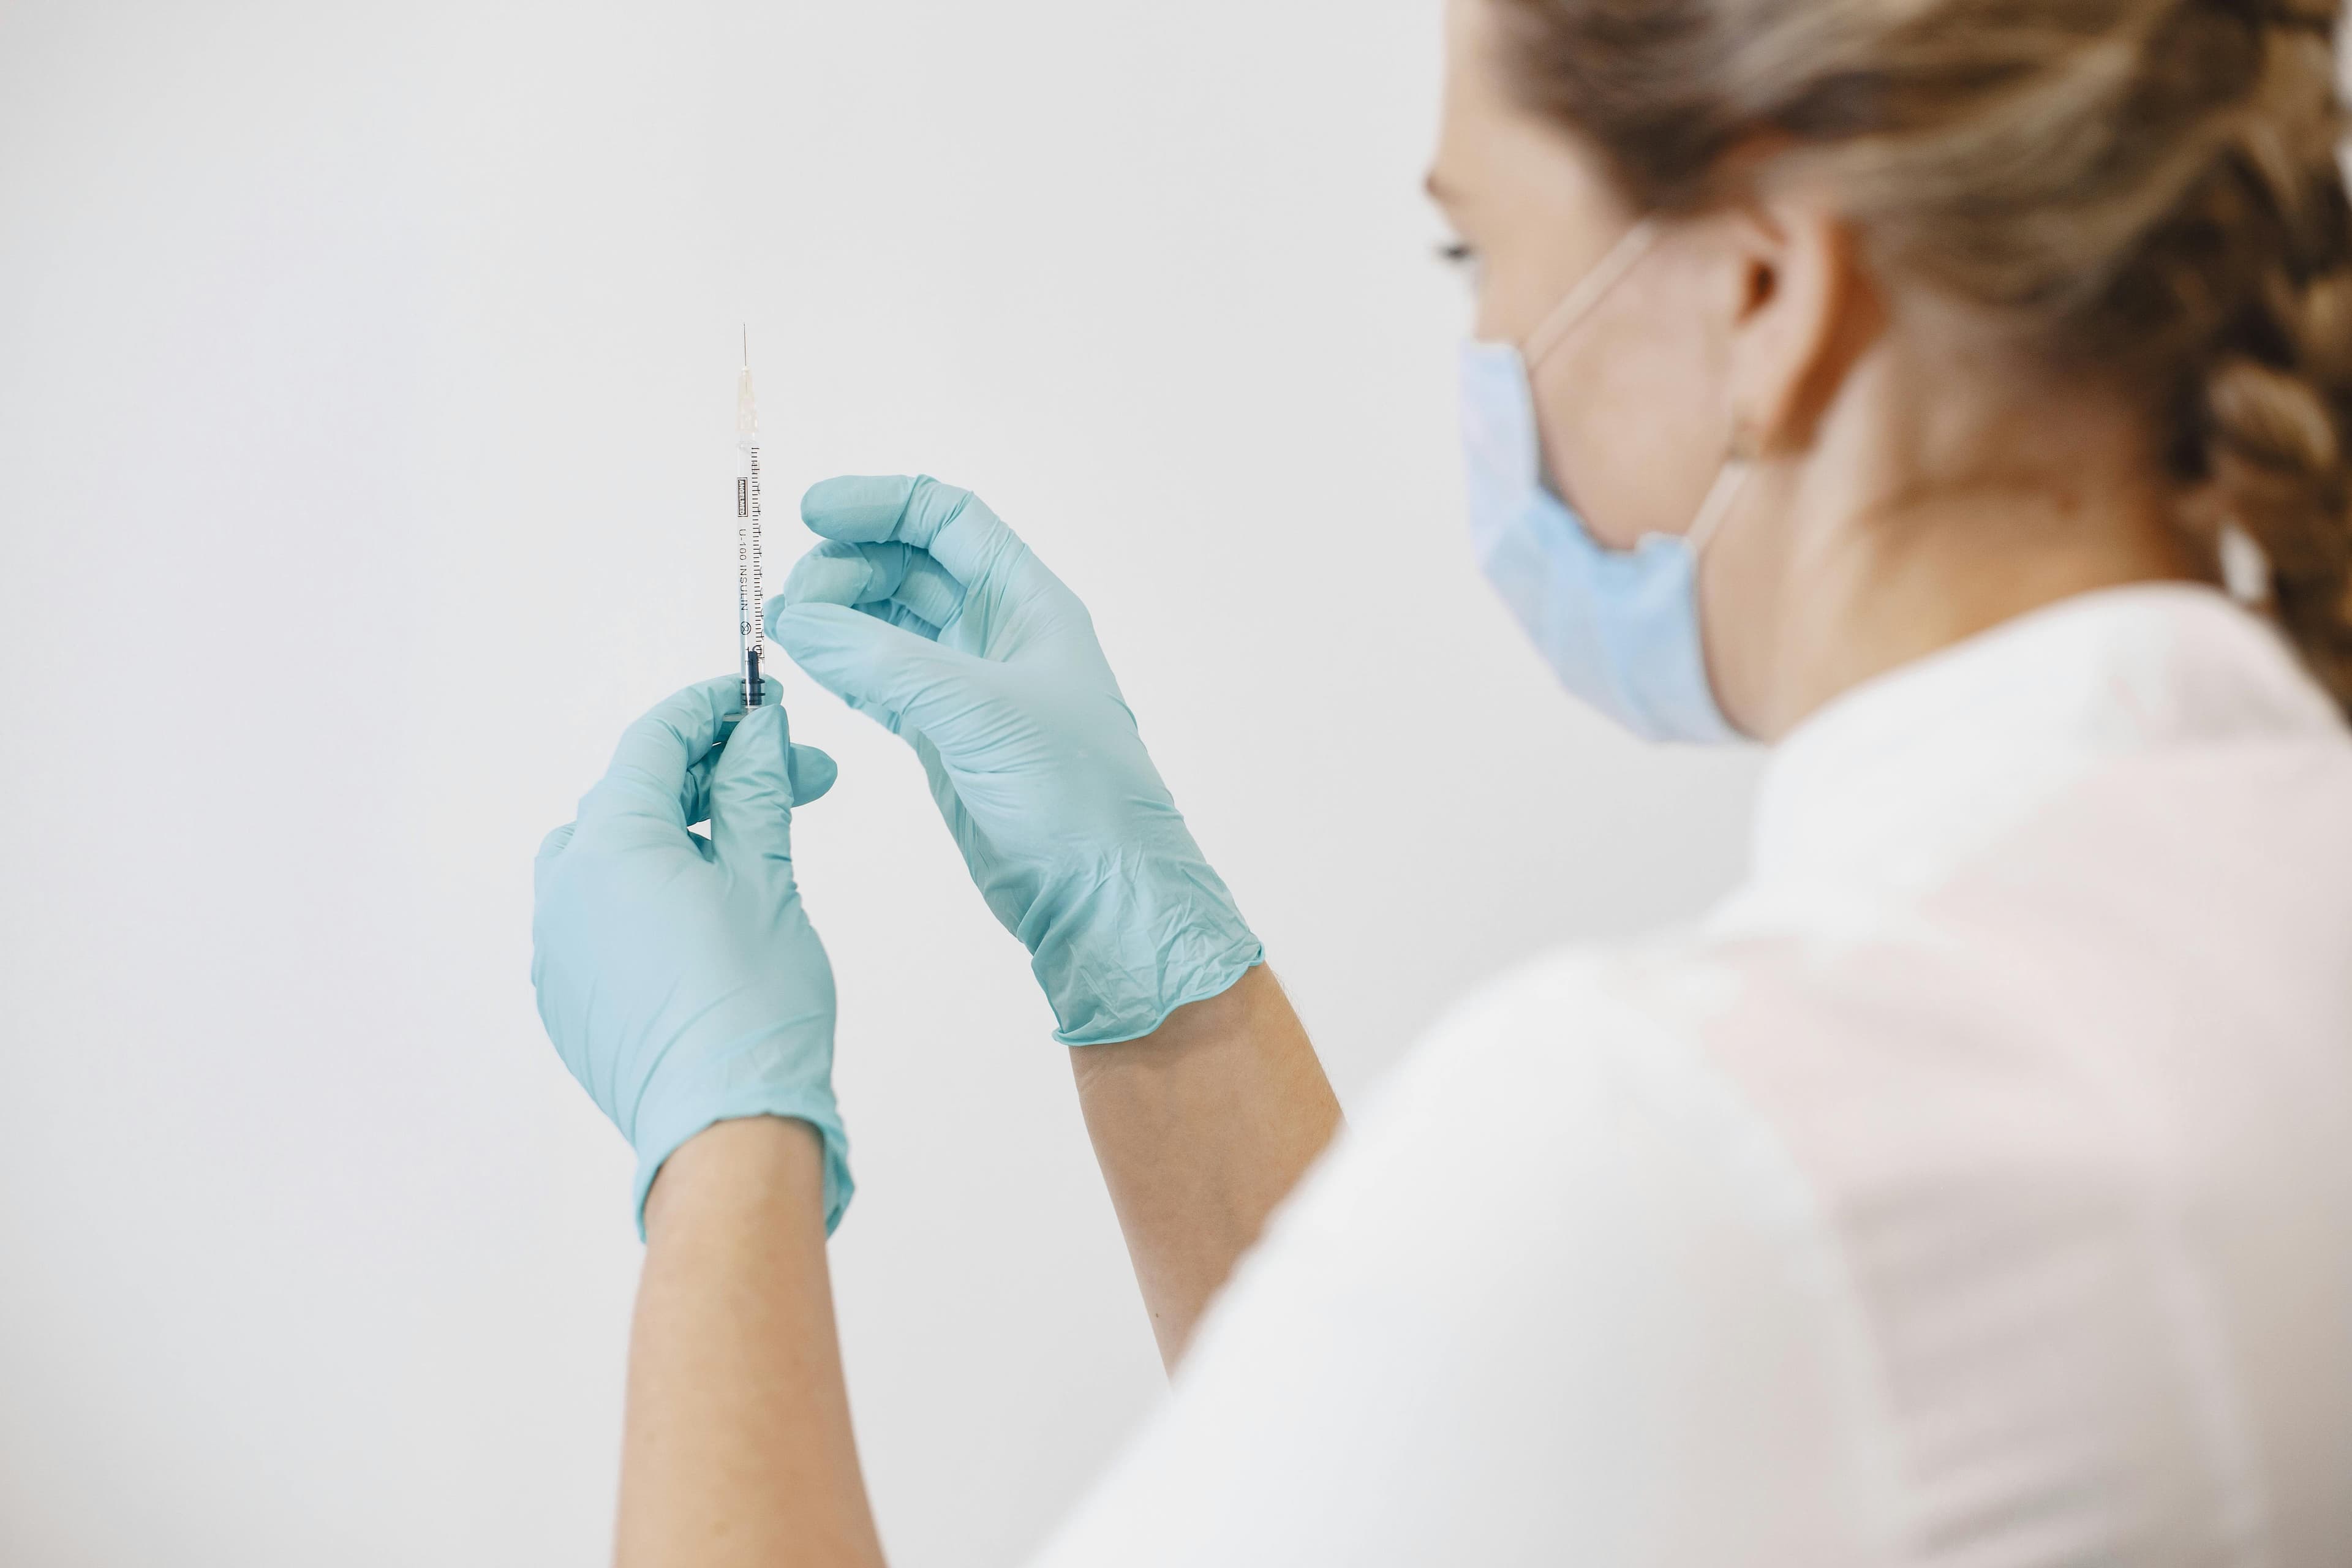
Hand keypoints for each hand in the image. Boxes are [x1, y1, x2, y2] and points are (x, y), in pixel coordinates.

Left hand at [532, 676, 851, 1234]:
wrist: (725, 1131)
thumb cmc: (754, 1008)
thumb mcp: (767, 877)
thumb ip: (755, 792)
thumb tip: (756, 733)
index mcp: (610, 845)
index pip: (655, 741)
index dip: (713, 710)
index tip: (762, 701)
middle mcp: (564, 889)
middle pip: (633, 795)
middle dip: (716, 776)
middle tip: (794, 776)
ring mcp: (556, 948)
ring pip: (611, 855)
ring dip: (680, 832)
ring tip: (754, 846)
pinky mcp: (566, 998)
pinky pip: (600, 916)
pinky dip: (652, 892)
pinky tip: (712, 911)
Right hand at [770, 474, 1260, 1044]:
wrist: (1100, 895)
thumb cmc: (1074, 795)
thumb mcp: (977, 711)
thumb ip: (883, 660)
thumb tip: (798, 619)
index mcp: (1030, 604)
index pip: (948, 519)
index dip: (881, 505)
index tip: (812, 513)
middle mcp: (1002, 636)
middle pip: (909, 566)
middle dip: (847, 569)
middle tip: (794, 605)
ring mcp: (972, 688)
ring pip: (891, 625)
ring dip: (838, 618)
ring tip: (785, 630)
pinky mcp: (947, 739)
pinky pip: (884, 682)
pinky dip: (844, 668)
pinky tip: (809, 664)